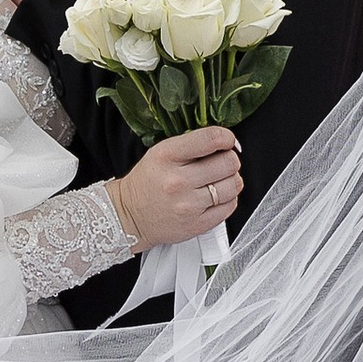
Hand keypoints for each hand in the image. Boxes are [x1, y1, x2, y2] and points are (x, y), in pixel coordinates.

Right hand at [114, 128, 242, 251]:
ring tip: (217, 181)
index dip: (227, 138)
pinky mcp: (197, 224)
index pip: (211, 139)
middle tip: (220, 163)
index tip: (226, 142)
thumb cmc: (146, 183)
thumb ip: (191, 145)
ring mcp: (189, 205)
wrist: (129, 214)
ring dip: (230, 180)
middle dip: (229, 160)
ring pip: (233, 185)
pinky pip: (230, 206)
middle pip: (228, 162)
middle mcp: (177, 181)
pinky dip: (227, 199)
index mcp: (167, 157)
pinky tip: (214, 197)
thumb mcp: (160, 153)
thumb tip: (225, 142)